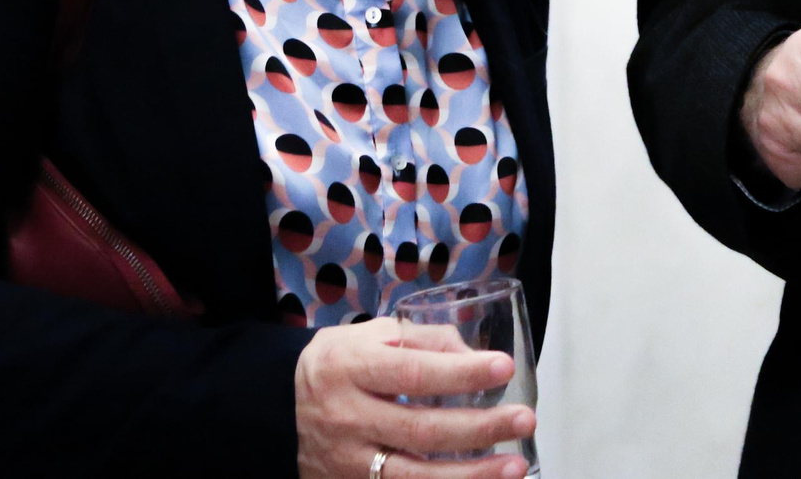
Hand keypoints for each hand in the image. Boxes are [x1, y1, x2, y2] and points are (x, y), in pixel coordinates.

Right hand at [295, 318, 533, 478]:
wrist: (277, 409)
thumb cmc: (338, 364)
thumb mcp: (369, 335)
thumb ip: (421, 339)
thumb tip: (473, 354)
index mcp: (352, 367)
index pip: (414, 372)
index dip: (461, 373)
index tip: (503, 368)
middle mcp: (348, 417)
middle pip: (421, 428)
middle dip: (479, 427)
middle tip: (524, 418)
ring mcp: (350, 461)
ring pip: (414, 475)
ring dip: (471, 474)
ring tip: (515, 465)